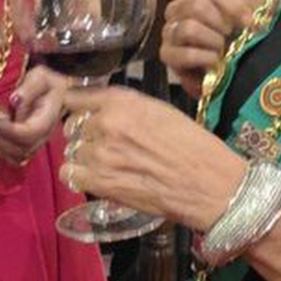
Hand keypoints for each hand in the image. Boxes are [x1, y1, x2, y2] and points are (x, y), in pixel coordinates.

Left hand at [0, 65, 68, 163]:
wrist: (54, 91)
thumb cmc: (47, 82)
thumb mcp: (40, 77)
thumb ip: (29, 88)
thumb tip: (15, 100)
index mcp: (49, 118)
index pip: (29, 134)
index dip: (8, 130)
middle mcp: (43, 137)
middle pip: (20, 150)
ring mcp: (35, 145)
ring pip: (14, 157)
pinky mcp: (25, 148)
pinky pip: (10, 157)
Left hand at [60, 84, 243, 229]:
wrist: (211, 184)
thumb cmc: (193, 146)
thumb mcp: (159, 110)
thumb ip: (125, 106)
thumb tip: (100, 108)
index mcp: (122, 101)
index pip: (76, 95)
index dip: (75, 105)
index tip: (78, 112)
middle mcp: (106, 123)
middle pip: (71, 125)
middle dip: (83, 133)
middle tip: (103, 143)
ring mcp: (100, 154)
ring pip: (71, 150)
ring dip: (83, 156)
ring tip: (106, 164)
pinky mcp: (100, 183)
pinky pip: (69, 174)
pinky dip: (79, 176)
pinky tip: (97, 178)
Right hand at [160, 0, 252, 98]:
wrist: (220, 72)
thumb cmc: (231, 41)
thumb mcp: (243, 22)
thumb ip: (249, 14)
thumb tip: (251, 19)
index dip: (231, 4)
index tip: (247, 22)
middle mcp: (178, 7)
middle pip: (196, 5)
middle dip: (220, 24)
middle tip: (231, 36)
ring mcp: (169, 30)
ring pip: (188, 28)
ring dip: (211, 41)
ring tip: (222, 50)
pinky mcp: (166, 53)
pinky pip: (184, 54)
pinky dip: (204, 58)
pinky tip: (214, 62)